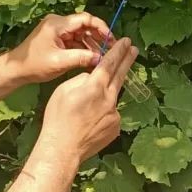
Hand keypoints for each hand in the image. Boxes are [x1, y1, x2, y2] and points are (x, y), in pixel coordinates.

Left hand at [4, 13, 111, 84]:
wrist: (16, 69)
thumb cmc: (34, 65)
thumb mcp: (60, 62)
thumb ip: (82, 58)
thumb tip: (101, 58)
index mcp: (58, 24)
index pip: (85, 19)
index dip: (101, 27)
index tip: (110, 39)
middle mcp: (58, 23)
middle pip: (84, 25)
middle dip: (98, 36)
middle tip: (110, 48)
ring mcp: (56, 30)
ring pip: (80, 33)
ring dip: (91, 43)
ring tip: (102, 55)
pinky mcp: (56, 38)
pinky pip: (74, 40)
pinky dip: (83, 47)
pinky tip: (91, 57)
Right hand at [40, 38, 137, 161]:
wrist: (63, 149)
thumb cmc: (58, 119)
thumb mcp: (63, 90)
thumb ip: (81, 80)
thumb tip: (91, 78)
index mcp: (95, 86)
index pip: (110, 63)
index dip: (118, 51)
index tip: (126, 42)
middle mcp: (109, 98)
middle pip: (120, 75)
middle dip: (127, 60)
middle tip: (134, 49)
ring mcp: (115, 114)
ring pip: (112, 97)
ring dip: (106, 95)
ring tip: (88, 104)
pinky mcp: (116, 127)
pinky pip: (111, 114)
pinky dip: (103, 114)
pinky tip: (90, 122)